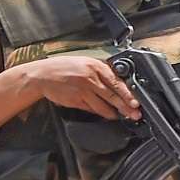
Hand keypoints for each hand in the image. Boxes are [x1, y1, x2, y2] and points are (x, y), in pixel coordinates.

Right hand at [18, 55, 140, 120]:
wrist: (43, 75)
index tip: (136, 102)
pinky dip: (100, 112)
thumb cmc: (65, 68)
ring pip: (103, 106)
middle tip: (135, 114)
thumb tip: (118, 83)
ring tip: (122, 116)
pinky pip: (92, 109)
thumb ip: (101, 72)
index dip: (128, 94)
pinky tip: (106, 114)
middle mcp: (91, 78)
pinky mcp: (76, 101)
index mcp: (96, 66)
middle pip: (113, 96)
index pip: (117, 82)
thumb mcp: (86, 63)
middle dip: (126, 107)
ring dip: (114, 113)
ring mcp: (83, 91)